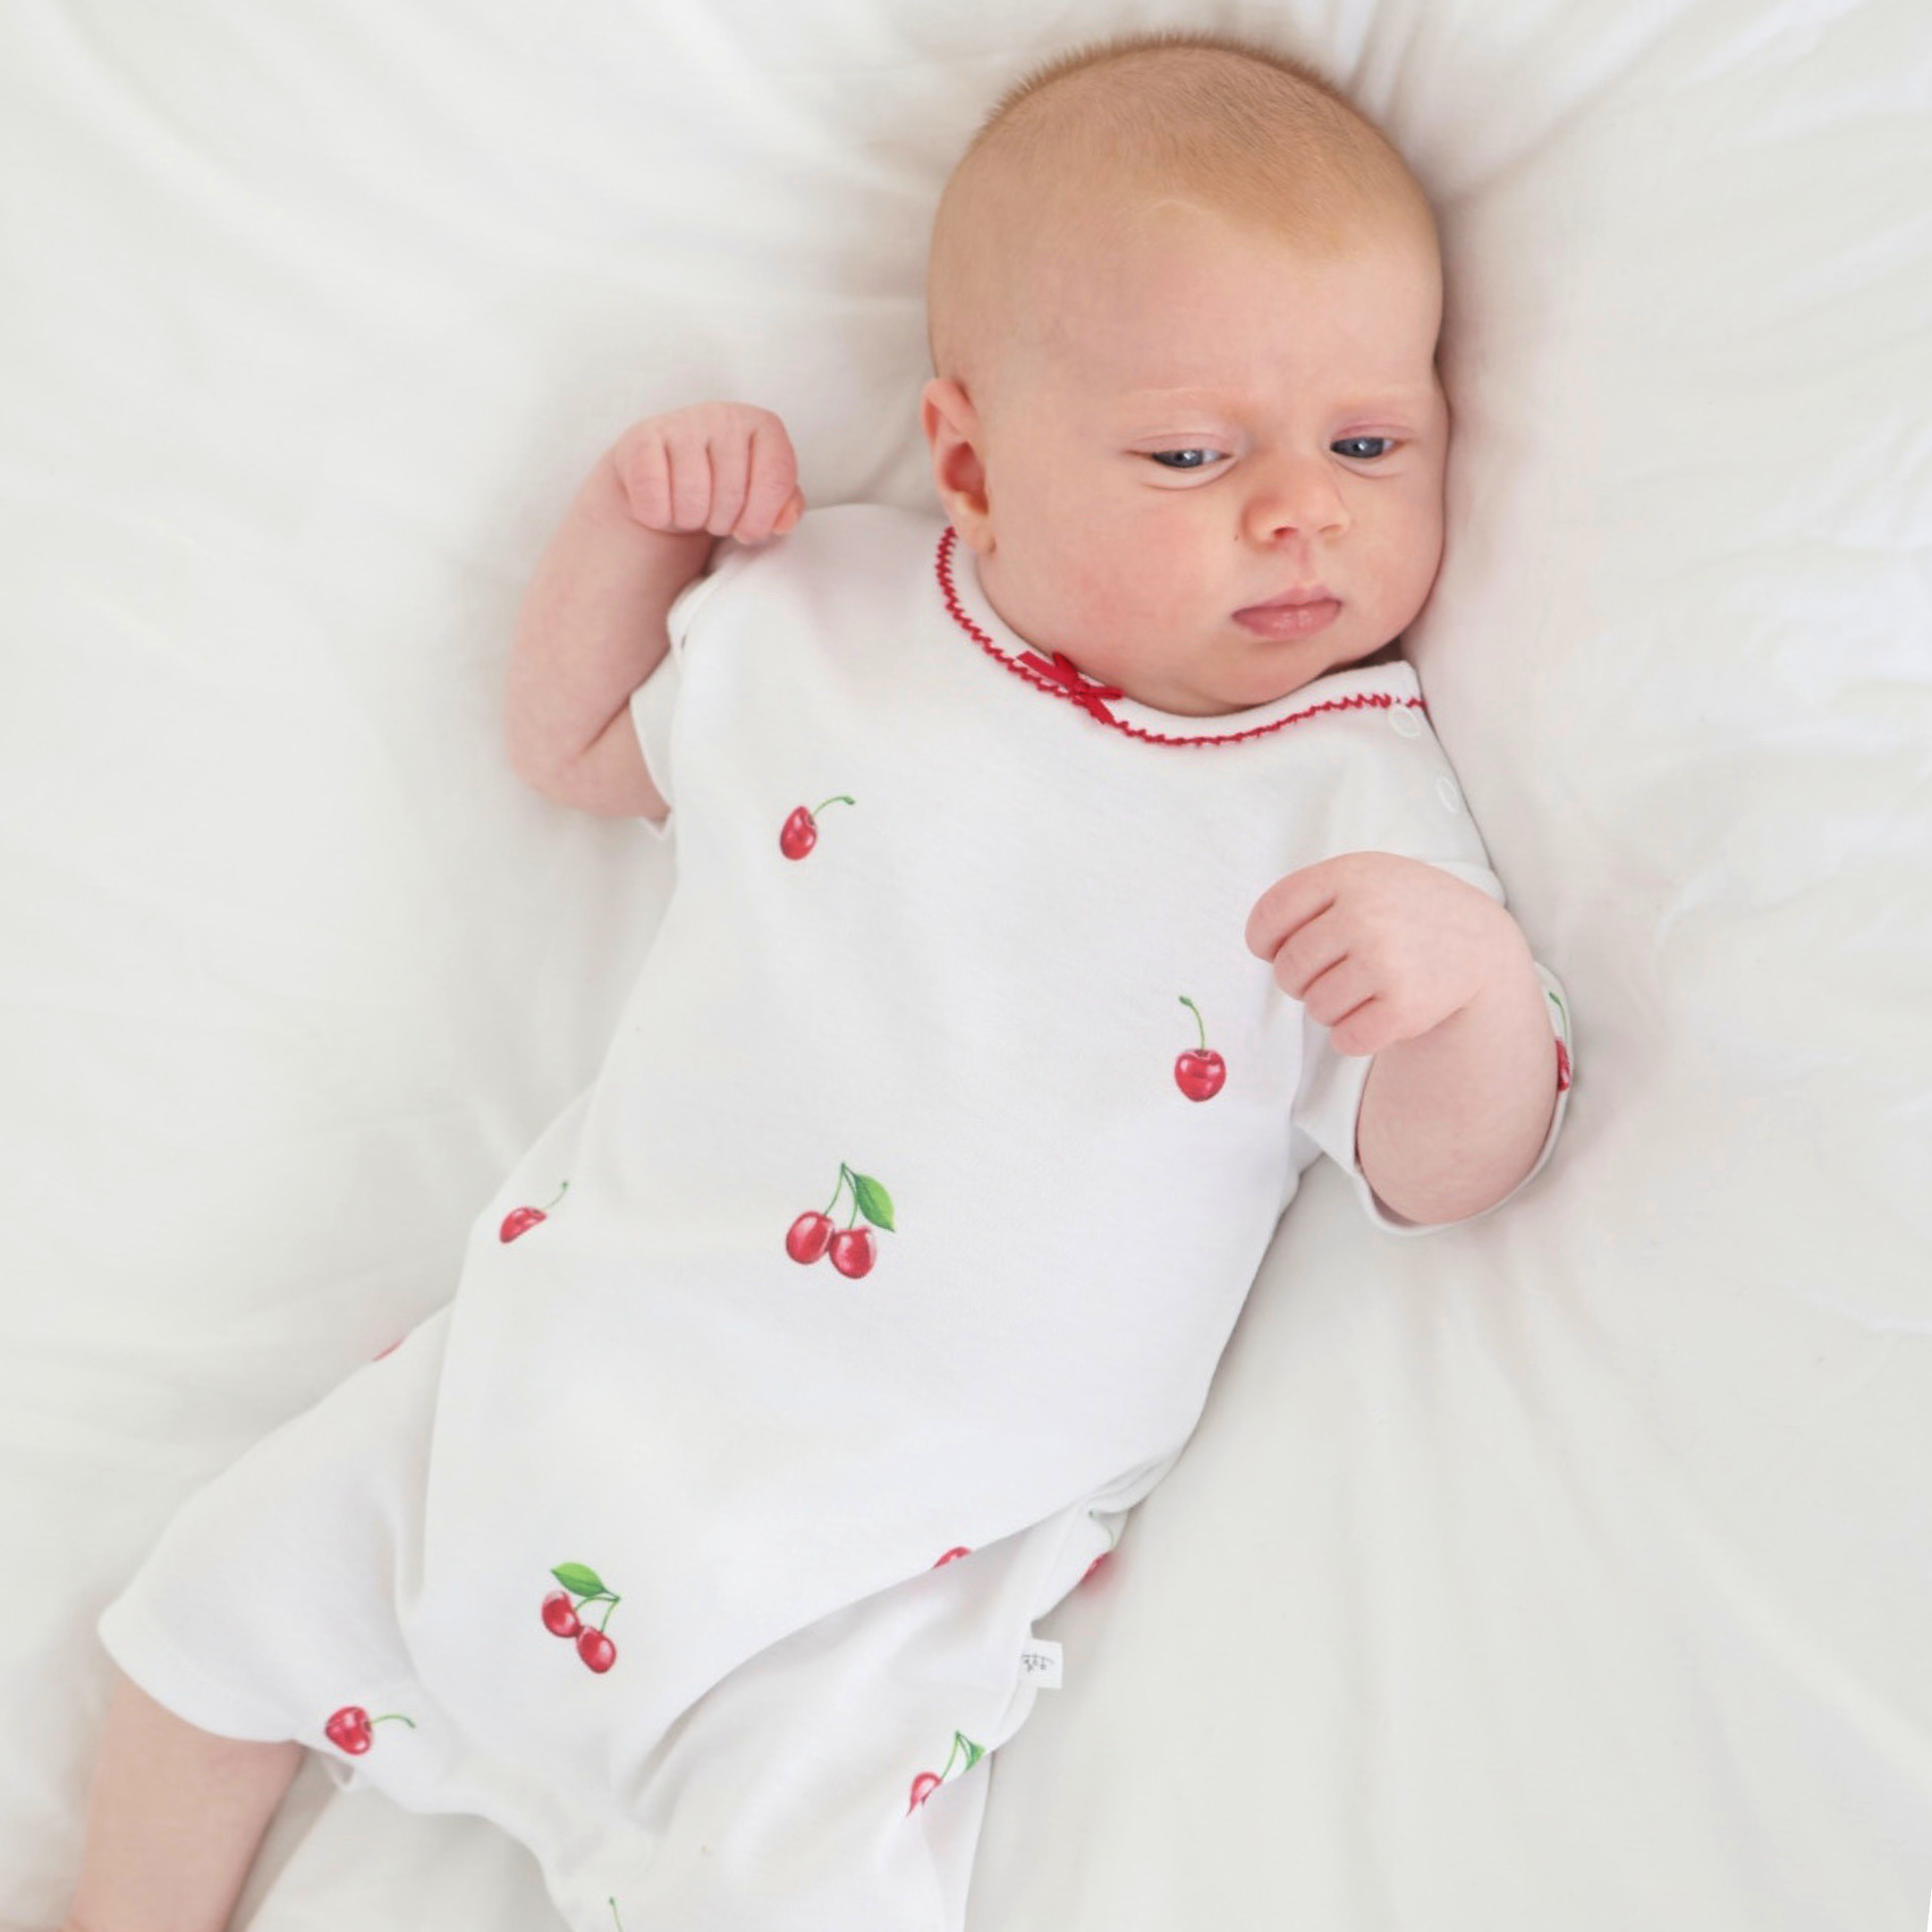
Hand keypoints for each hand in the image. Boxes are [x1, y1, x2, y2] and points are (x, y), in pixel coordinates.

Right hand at [611, 402, 805, 542]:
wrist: (664, 477)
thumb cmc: (721, 487)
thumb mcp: (761, 494)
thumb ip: (785, 505)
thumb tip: (783, 521)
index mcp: (762, 426)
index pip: (776, 478)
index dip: (761, 518)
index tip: (747, 529)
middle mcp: (724, 415)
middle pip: (733, 495)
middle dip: (722, 521)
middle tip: (712, 514)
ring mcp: (681, 422)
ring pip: (693, 499)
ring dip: (689, 520)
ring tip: (689, 509)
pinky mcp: (641, 438)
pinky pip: (654, 498)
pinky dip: (657, 516)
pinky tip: (660, 505)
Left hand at [1243, 852, 1521, 1056]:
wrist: (1479, 944)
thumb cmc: (1404, 911)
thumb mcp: (1364, 878)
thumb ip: (1309, 897)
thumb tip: (1262, 944)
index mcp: (1348, 875)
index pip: (1270, 915)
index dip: (1262, 941)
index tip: (1272, 951)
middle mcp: (1365, 915)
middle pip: (1288, 969)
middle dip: (1300, 981)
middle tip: (1331, 973)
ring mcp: (1386, 961)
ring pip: (1315, 1008)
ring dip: (1330, 1009)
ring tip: (1363, 989)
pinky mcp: (1405, 1007)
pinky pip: (1345, 1039)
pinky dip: (1353, 1036)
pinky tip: (1376, 1014)